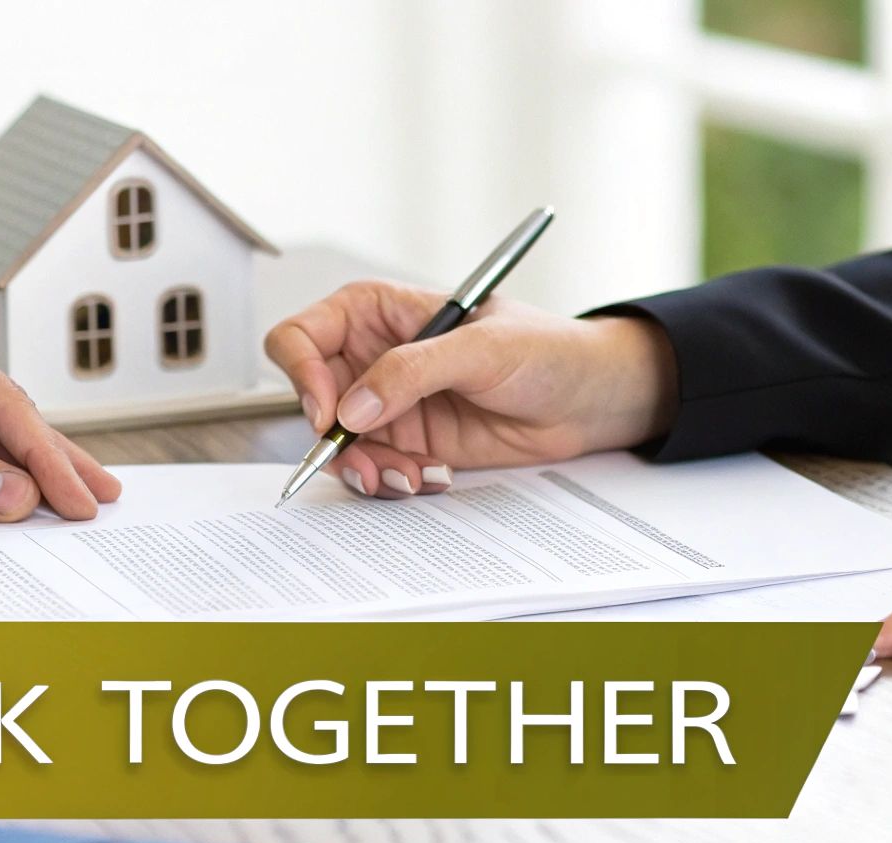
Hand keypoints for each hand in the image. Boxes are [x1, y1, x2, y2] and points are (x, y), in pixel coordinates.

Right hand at [263, 280, 678, 495]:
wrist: (589, 400)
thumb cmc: (545, 350)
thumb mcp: (480, 348)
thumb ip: (410, 372)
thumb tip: (351, 409)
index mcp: (377, 313)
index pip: (303, 337)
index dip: (303, 375)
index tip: (330, 414)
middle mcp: (372, 358)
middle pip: (311, 400)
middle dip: (333, 439)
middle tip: (367, 463)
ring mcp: (389, 404)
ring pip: (339, 445)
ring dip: (366, 469)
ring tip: (409, 476)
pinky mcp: (409, 443)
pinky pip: (375, 470)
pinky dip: (394, 481)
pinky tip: (432, 475)